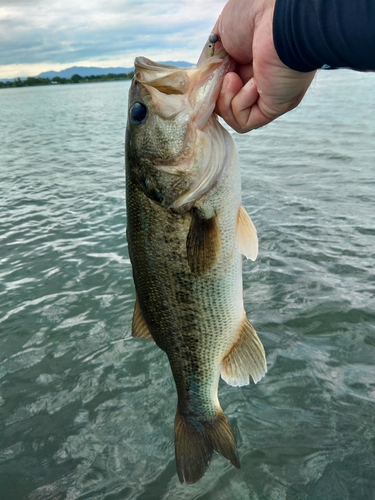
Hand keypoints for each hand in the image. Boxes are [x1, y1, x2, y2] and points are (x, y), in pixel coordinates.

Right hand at [210, 0, 315, 132]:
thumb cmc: (253, 14)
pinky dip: (239, 105)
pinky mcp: (273, 108)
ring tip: (233, 77)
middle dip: (216, 93)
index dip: (211, 88)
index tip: (206, 78)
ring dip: (225, 99)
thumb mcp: (220, 36)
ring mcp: (267, 97)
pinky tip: (251, 84)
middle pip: (225, 106)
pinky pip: (244, 122)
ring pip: (233, 118)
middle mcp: (260, 82)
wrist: (276, 15)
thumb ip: (210, 62)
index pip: (223, 89)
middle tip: (221, 75)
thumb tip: (201, 84)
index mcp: (249, 64)